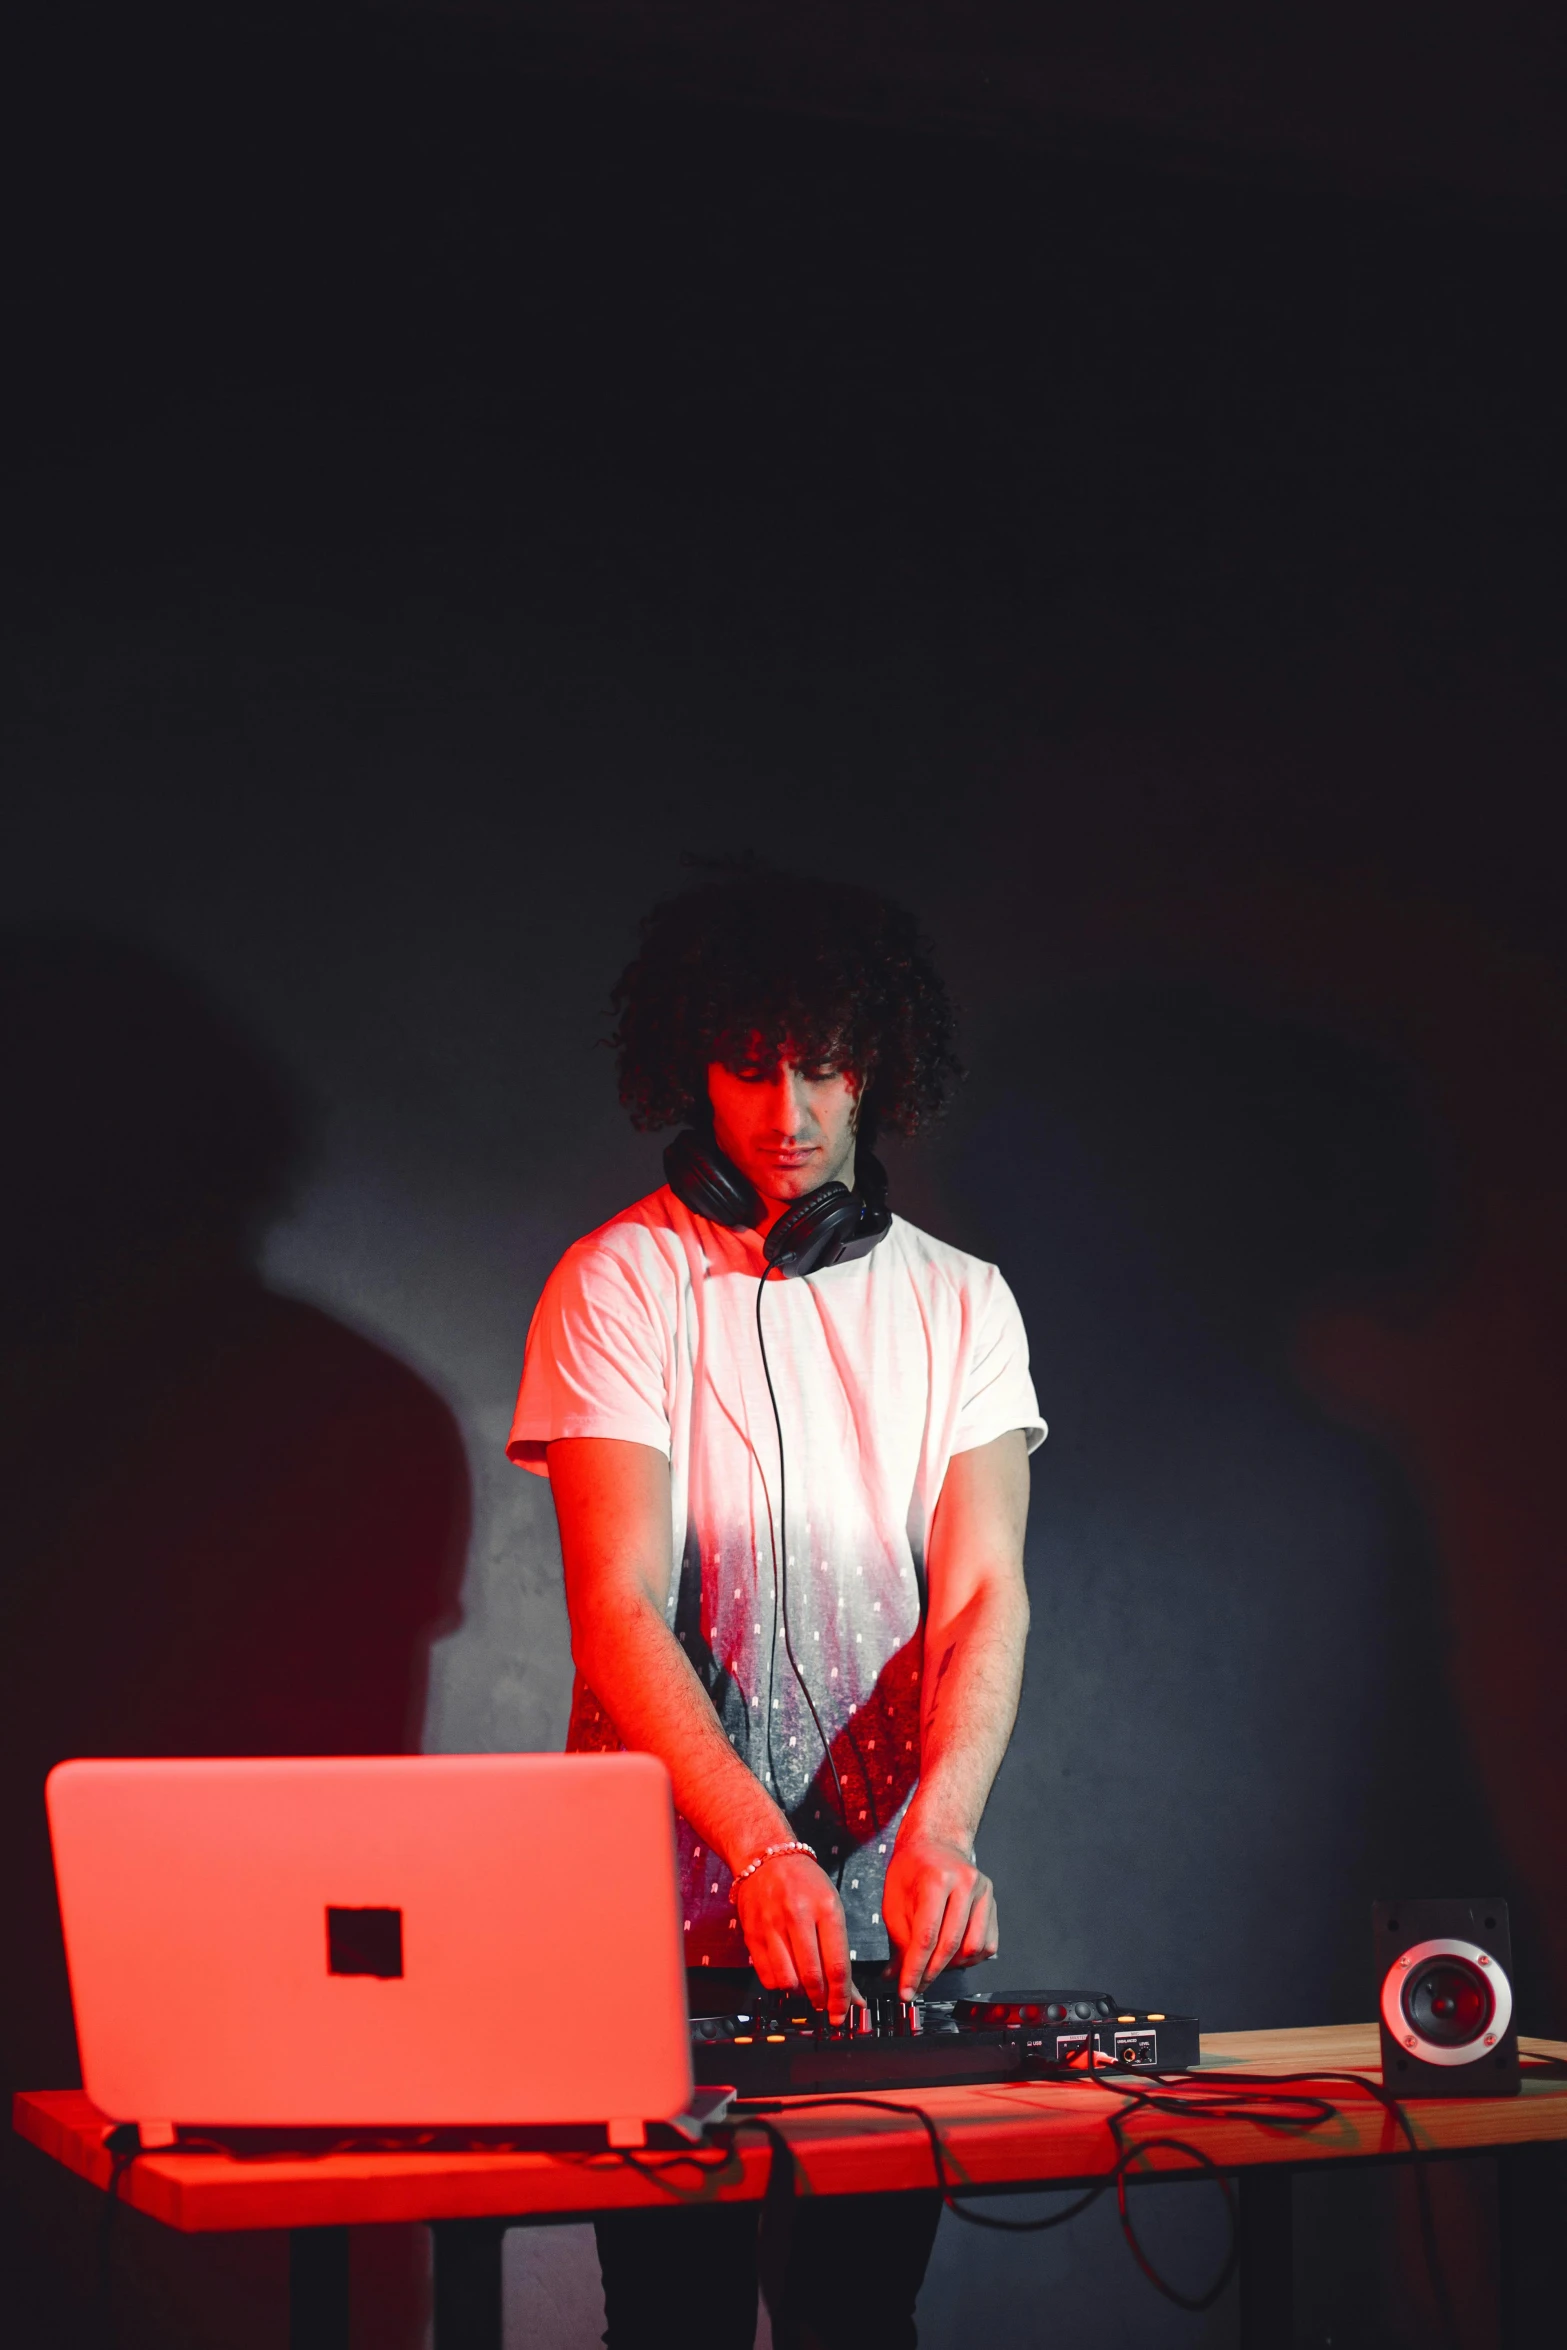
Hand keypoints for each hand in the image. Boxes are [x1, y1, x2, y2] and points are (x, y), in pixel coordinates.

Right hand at [733, 1851, 864, 2024]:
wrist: (767, 1857)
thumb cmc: (805, 1883)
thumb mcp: (832, 1907)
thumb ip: (840, 1952)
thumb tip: (852, 1995)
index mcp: (825, 1908)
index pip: (836, 1965)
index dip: (842, 1997)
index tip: (844, 2012)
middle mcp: (797, 1916)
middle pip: (812, 1976)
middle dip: (822, 2000)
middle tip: (826, 2006)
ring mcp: (771, 1925)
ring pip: (788, 1981)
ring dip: (800, 1994)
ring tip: (806, 1989)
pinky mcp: (752, 1934)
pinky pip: (767, 1976)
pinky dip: (779, 1985)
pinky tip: (787, 1977)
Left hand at [880, 1831, 997, 1997]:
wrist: (935, 1843)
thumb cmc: (912, 1869)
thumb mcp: (894, 1901)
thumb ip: (898, 1941)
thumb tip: (896, 1976)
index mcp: (936, 1878)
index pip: (926, 1936)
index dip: (915, 1970)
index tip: (906, 1990)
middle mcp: (964, 1882)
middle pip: (950, 1945)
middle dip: (931, 1973)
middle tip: (916, 1986)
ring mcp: (982, 1891)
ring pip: (972, 1949)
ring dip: (951, 1967)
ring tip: (933, 1966)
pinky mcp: (992, 1902)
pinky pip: (987, 1944)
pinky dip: (969, 1958)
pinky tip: (952, 1955)